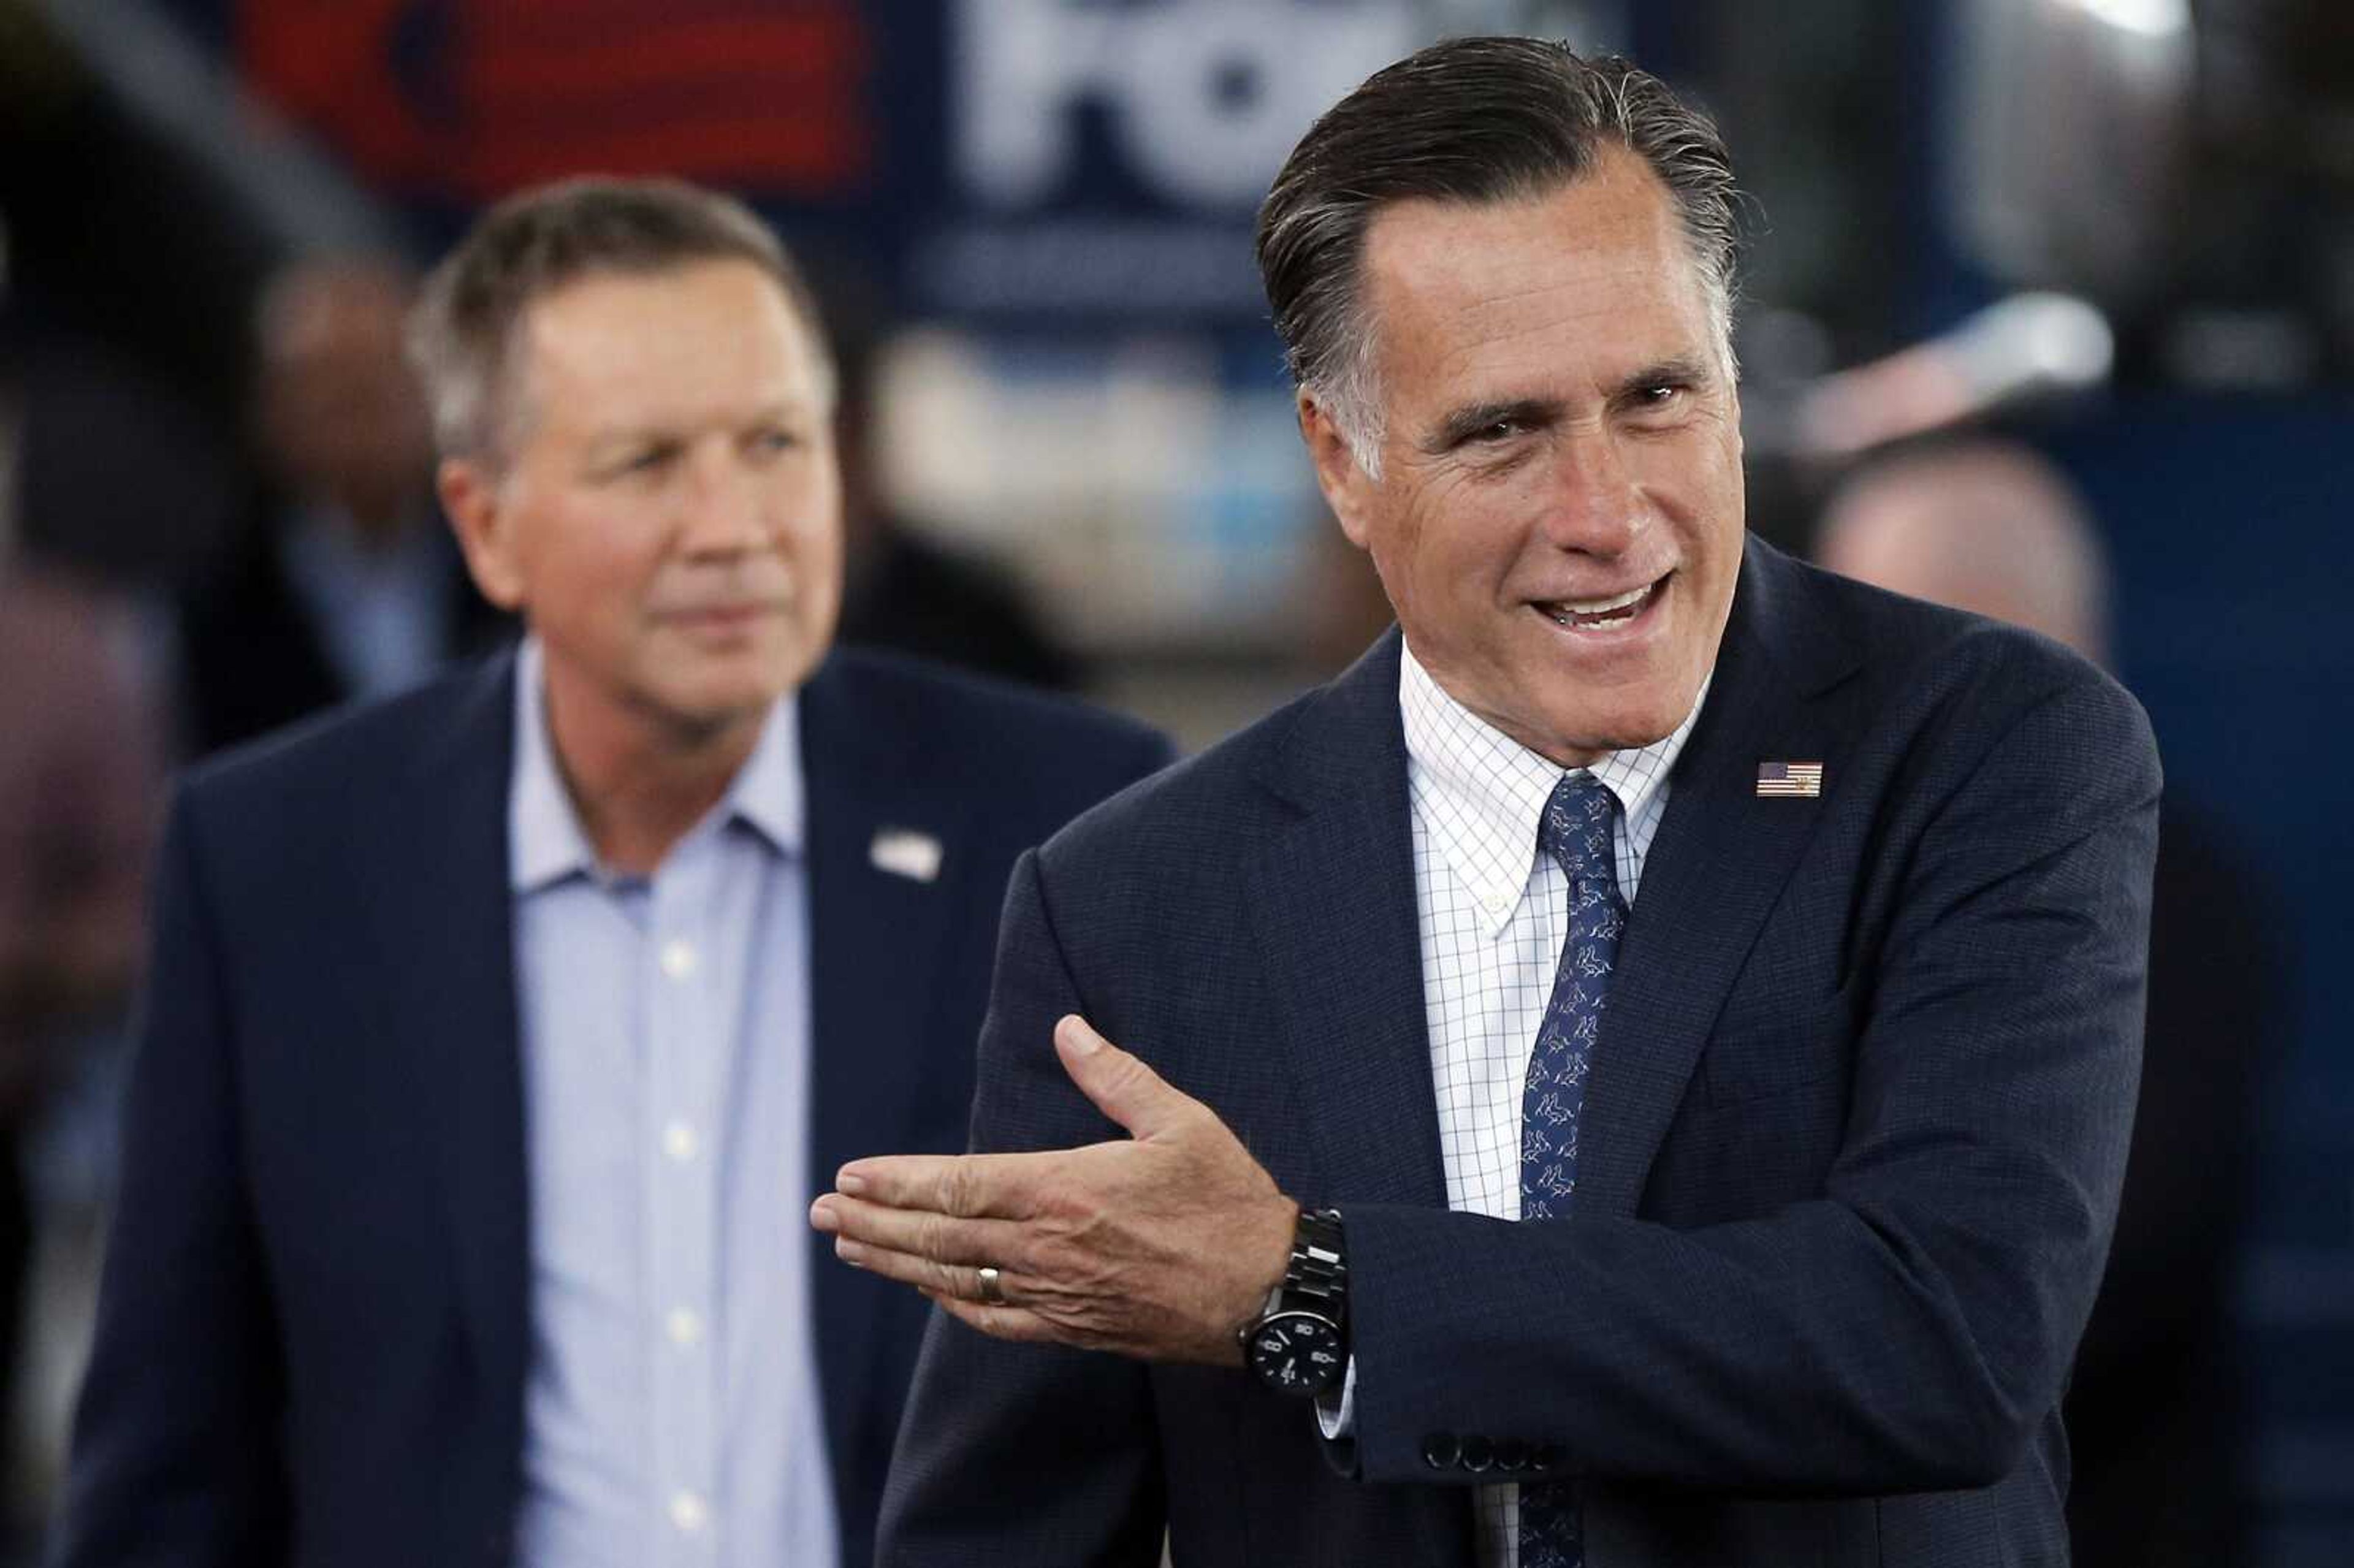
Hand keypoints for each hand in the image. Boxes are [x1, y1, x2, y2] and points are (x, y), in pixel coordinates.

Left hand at [809, 1014, 1297, 1365]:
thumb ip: (1115, 1074)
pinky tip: (928, 1292)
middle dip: (871, 1223)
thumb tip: (1067, 1028)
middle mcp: (1047, 1247)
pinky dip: (952, 1304)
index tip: (849, 1176)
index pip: (955, 1186)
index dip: (895, 1184)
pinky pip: (996, 1320)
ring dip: (894, 1264)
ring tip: (848, 1248)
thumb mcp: (1180, 1121)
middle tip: (819, 1213)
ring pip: (954, 1280)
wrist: (1270, 1294)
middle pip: (938, 1238)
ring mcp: (1057, 1295)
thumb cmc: (1229, 1201)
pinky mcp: (1076, 1329)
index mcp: (1065, 1190)